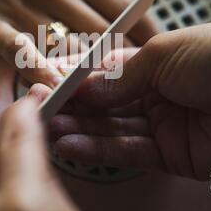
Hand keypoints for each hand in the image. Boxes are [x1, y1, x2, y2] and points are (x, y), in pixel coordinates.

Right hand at [0, 0, 154, 85]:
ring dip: (89, 71)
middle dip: (123, 58)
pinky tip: (55, 87)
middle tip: (137, 79)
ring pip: (65, 46)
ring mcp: (19, 7)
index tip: (156, 50)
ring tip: (107, 92)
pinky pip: (20, 53)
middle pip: (100, 31)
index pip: (120, 5)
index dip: (144, 31)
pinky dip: (39, 71)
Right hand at [43, 24, 210, 179]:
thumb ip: (120, 75)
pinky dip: (98, 150)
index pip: (108, 70)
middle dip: (72, 105)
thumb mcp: (164, 54)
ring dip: (78, 129)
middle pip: (107, 101)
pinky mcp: (172, 156)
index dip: (78, 76)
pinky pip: (129, 152)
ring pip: (113, 128)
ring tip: (44, 130)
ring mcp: (164, 125)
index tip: (47, 80)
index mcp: (159, 61)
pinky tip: (69, 145)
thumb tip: (83, 88)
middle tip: (38, 109)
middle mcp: (159, 92)